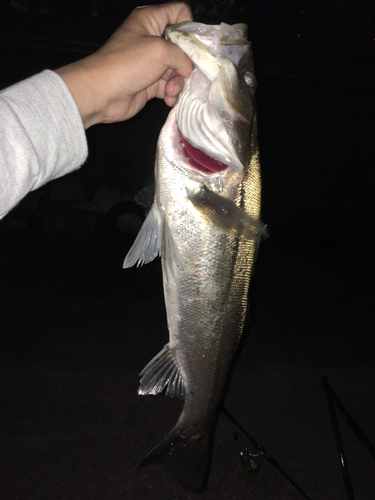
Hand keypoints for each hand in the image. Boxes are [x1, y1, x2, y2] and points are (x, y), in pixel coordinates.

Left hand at [55, 3, 192, 128]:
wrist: (102, 93)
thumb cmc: (128, 63)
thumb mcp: (160, 50)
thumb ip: (182, 55)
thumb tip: (188, 69)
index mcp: (150, 20)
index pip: (179, 13)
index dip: (189, 26)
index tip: (193, 45)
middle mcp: (151, 39)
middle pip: (182, 46)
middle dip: (186, 62)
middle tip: (184, 74)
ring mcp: (151, 63)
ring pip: (177, 69)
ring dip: (178, 82)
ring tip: (171, 91)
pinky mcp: (150, 83)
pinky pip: (169, 86)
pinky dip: (172, 93)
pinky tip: (168, 99)